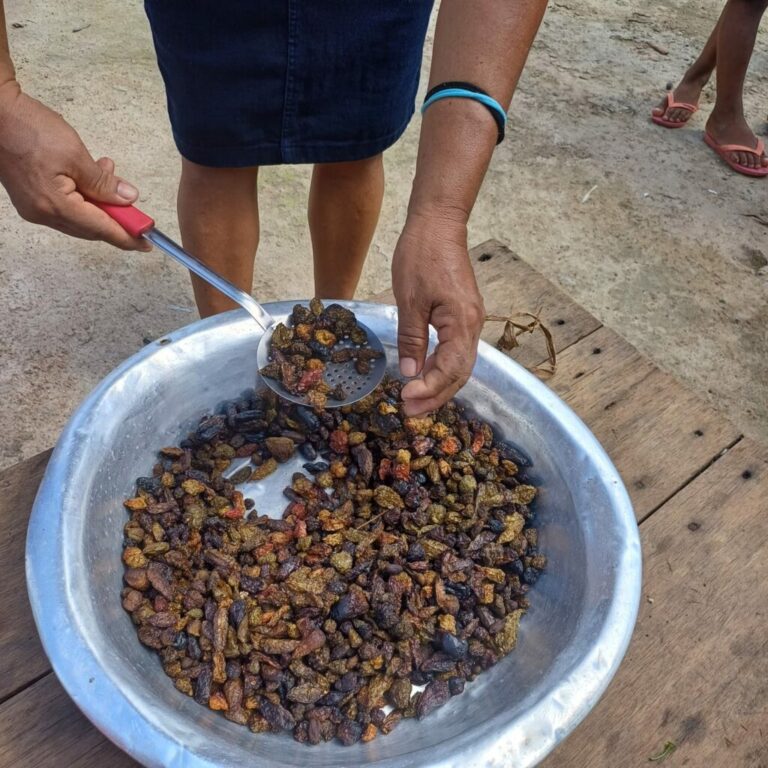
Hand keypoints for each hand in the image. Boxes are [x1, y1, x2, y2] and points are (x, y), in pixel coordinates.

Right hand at [0, 81, 148, 249]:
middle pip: (90, 228)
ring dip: (99, 203)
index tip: (146, 243)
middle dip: (115, 218)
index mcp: (54, 206)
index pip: (100, 229)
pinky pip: (66, 208)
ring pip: (79, 218)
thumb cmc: (29, 128)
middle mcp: (42, 214)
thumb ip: (103, 183)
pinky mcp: (30, 199)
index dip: (126, 236)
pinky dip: (84, 197)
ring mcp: (33, 208)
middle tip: (135, 209)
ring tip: (109, 173)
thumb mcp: (75, 155)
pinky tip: (90, 176)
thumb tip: (127, 199)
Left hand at [392, 209, 484, 415]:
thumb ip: (412, 337)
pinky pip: (456, 351)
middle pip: (459, 373)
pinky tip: (424, 375)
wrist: (438, 225)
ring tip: (415, 401)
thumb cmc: (422, 255)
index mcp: (461, 322)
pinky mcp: (463, 316)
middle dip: (435, 395)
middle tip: (410, 412)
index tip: (406, 399)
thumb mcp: (409, 299)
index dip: (429, 389)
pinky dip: (441, 368)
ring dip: (439, 385)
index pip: (450, 369)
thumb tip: (411, 372)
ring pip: (460, 365)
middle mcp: (472, 325)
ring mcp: (470, 321)